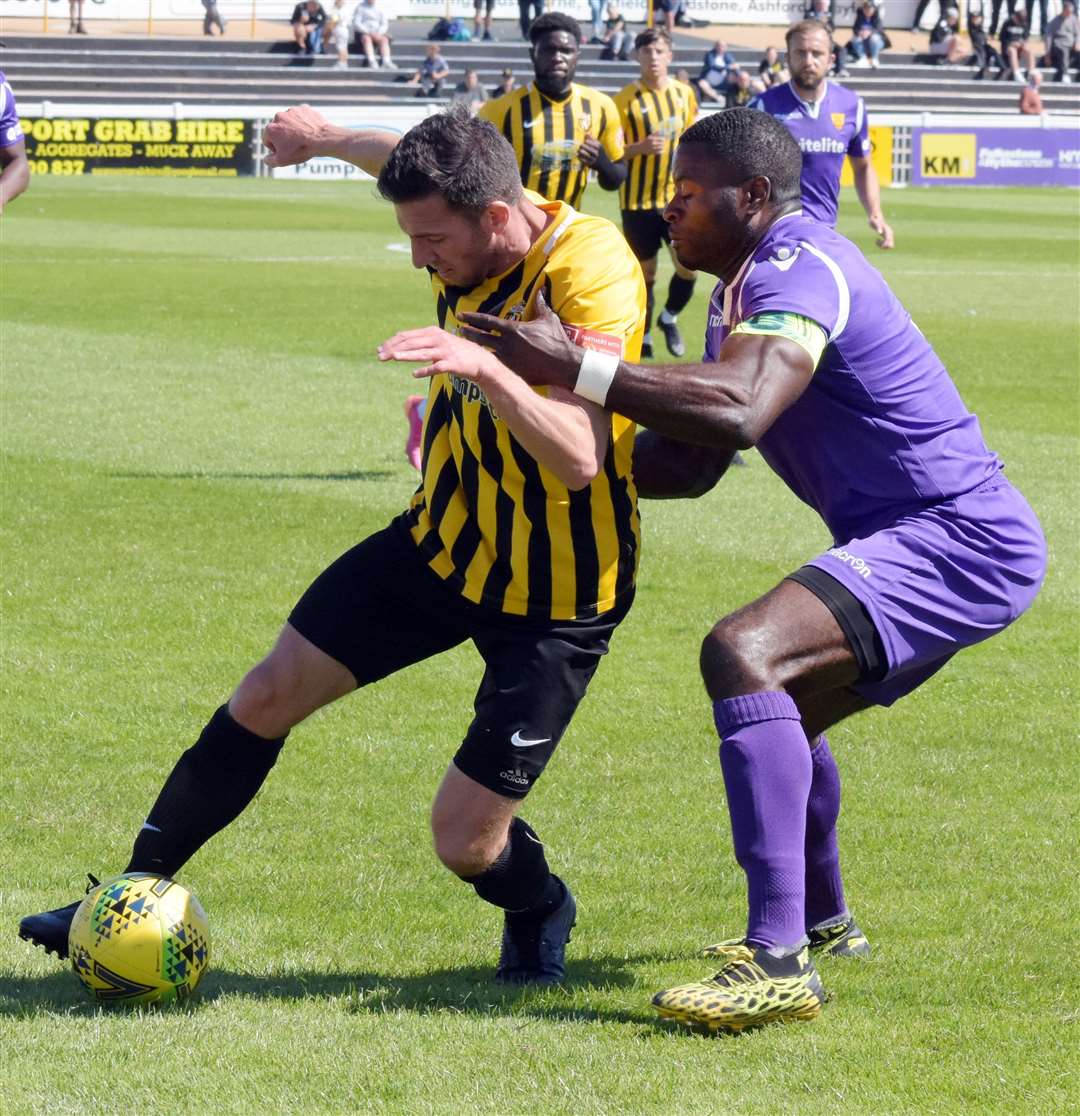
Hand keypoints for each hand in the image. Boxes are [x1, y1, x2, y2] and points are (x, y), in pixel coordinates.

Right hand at [263, 104, 338, 167]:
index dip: (276, 148)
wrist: (322, 139)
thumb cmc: (301, 150)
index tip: (286, 151)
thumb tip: (266, 159)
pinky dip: (304, 123)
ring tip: (304, 138)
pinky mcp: (303, 108)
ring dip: (294, 129)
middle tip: (296, 145)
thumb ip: (270, 160)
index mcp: (270, 128)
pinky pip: (301, 117)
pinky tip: (310, 131)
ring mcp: (291, 111)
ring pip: (290, 122)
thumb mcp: (283, 160)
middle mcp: (278, 116)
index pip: (267, 140)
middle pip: (278, 129)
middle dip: (284, 137)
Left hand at [378, 326, 500, 384]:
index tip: (380, 349)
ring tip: (393, 358)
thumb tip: (399, 342)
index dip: (392, 342)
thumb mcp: (438, 341)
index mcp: (432, 332)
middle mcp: (438, 339)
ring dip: (406, 355)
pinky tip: (415, 374)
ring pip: (422, 353)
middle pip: (411, 343)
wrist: (480, 361)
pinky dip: (425, 371)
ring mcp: (445, 351)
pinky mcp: (452, 364)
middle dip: (394, 349)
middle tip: (380, 356)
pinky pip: (436, 367)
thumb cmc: (456, 352)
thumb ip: (421, 341)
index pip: (407, 335)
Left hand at [459, 288, 580, 389]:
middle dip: (468, 332)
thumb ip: (540, 303)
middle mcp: (506, 344)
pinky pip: (496, 367)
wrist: (563, 364)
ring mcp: (507, 359)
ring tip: (466, 347)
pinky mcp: (512, 372)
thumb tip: (542, 287)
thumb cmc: (556, 340)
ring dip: (476, 349)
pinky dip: (487, 363)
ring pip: (485, 353)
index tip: (461, 315)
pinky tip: (480, 363)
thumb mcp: (548, 318)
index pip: (487, 321)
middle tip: (459, 329)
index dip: (472, 317)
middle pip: (481, 337)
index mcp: (512, 329)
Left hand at [577, 135, 601, 166]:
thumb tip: (586, 133)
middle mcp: (596, 153)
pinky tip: (578, 154)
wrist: (603, 164)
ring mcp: (592, 159)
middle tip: (581, 146)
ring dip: (580, 151)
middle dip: (582, 146)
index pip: (589, 142)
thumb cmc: (599, 152)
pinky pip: (581, 159)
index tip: (585, 142)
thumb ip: (592, 139)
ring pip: (583, 153)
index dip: (586, 141)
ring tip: (579, 150)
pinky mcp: (589, 164)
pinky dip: (579, 156)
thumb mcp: (598, 145)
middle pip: (585, 147)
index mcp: (598, 147)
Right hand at [629, 133, 666, 157]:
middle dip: (663, 143)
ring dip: (663, 147)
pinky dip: (661, 151)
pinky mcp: (652, 152)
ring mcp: (652, 148)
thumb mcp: (649, 137)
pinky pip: (658, 152)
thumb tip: (659, 130)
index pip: (661, 139)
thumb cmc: (645, 141)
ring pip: (660, 148)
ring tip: (664, 147)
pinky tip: (663, 151)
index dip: (664, 139)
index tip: (665, 140)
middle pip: (661, 143)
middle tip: (665, 143)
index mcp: (652, 139)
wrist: (640, 148)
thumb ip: (655, 134)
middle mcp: (652, 143)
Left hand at [869, 214, 894, 248]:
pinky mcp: (886, 236)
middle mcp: (890, 234)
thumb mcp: (874, 223)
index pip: (889, 241)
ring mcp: (889, 235)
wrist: (875, 216)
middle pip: (891, 245)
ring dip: (882, 246)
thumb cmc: (874, 220)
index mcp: (887, 231)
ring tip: (876, 241)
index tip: (878, 243)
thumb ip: (878, 227)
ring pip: (889, 245)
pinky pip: (886, 244)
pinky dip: (881, 244)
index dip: (884, 245)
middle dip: (884, 247)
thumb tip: (880, 233)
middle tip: (877, 242)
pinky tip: (876, 240)